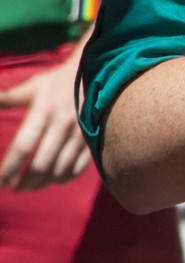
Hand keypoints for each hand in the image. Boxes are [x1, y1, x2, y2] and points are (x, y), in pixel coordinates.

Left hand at [0, 44, 91, 189]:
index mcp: (44, 110)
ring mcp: (80, 134)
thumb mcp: (33, 86)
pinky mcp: (93, 140)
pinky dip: (62, 179)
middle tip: (12, 188)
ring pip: (58, 171)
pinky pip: (76, 169)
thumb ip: (10, 97)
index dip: (9, 168)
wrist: (97, 74)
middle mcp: (63, 124)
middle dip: (23, 182)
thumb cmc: (57, 83)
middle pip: (40, 165)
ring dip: (41, 183)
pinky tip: (51, 179)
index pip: (23, 147)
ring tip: (29, 185)